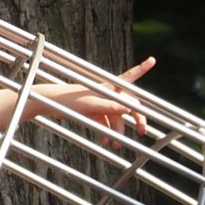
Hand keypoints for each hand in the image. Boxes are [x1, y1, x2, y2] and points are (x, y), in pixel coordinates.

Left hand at [37, 57, 152, 146]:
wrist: (50, 106)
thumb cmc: (69, 100)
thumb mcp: (91, 104)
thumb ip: (109, 106)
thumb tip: (128, 109)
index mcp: (108, 86)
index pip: (129, 76)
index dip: (142, 68)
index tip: (153, 59)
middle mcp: (107, 93)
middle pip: (128, 104)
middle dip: (137, 118)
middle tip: (143, 131)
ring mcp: (100, 103)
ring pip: (116, 117)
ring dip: (118, 131)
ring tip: (116, 145)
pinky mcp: (92, 111)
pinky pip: (104, 122)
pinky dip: (105, 132)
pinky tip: (105, 142)